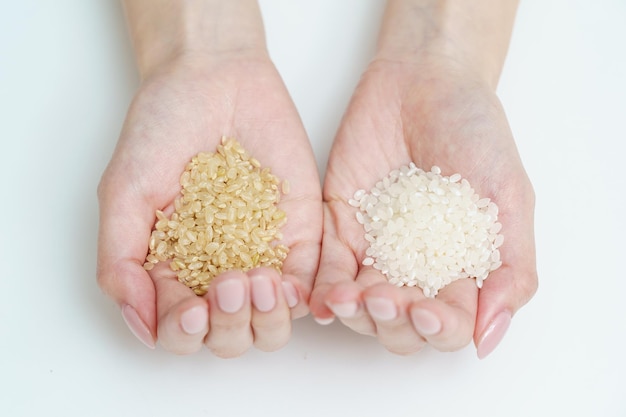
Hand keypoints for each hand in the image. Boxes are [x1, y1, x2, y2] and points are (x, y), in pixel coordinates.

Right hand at [97, 51, 321, 356]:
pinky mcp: (300, 233)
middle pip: (230, 338)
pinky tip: (290, 283)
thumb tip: (141, 323)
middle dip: (229, 327)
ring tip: (260, 281)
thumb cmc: (161, 131)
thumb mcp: (125, 194)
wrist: (211, 80)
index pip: (179, 330)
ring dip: (267, 319)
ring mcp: (262, 256)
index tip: (191, 309)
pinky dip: (303, 293)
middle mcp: (218, 273)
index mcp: (173, 273)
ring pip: (273, 323)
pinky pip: (309, 280)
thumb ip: (121, 260)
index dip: (184, 332)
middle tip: (229, 286)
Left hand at [310, 57, 536, 356]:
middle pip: (399, 326)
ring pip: (358, 305)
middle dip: (390, 323)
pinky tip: (320, 295)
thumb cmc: (476, 133)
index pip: (449, 323)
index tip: (427, 311)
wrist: (426, 82)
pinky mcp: (338, 227)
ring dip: (353, 312)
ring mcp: (374, 251)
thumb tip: (489, 337)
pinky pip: (327, 266)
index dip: (438, 329)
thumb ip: (511, 267)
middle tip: (384, 300)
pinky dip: (322, 285)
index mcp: (460, 272)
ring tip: (347, 299)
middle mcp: (415, 271)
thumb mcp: (509, 197)